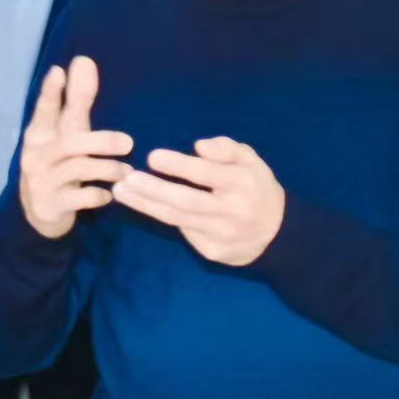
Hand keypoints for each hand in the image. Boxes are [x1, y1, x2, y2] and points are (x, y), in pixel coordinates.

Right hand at [17, 57, 133, 238]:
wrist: (41, 213)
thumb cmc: (59, 164)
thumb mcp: (66, 133)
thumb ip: (76, 100)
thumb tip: (83, 60)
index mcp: (38, 135)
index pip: (44, 110)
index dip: (50, 92)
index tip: (58, 71)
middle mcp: (36, 156)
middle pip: (70, 143)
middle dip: (101, 141)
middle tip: (129, 142)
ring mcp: (41, 182)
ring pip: (78, 169)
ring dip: (108, 169)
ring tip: (127, 171)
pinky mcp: (51, 205)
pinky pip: (81, 198)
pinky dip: (99, 195)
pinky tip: (110, 195)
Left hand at [111, 137, 285, 265]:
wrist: (277, 235)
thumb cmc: (255, 188)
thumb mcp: (251, 161)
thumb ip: (227, 149)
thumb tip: (199, 146)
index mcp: (243, 183)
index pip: (206, 174)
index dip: (178, 165)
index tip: (152, 157)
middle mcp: (232, 211)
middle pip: (186, 201)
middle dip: (152, 190)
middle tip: (126, 179)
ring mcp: (222, 235)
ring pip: (177, 219)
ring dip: (145, 205)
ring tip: (121, 192)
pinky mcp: (213, 252)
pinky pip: (183, 232)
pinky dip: (161, 217)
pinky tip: (143, 205)